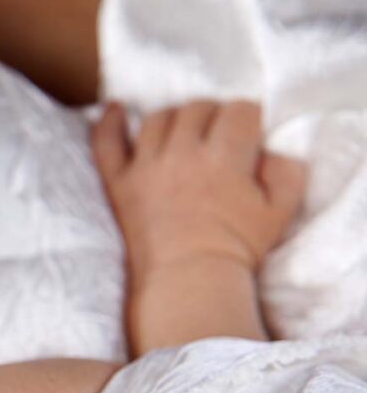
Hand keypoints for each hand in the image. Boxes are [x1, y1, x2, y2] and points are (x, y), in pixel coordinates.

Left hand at [91, 100, 305, 281]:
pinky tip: (114, 110)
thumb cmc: (238, 250)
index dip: (248, 120)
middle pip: (198, 109)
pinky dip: (108, 123)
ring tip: (185, 134)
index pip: (239, 110)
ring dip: (175, 119)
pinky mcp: (120, 184)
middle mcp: (182, 153)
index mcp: (224, 156)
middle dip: (214, 117)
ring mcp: (146, 167)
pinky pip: (107, 144)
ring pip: (158, 119)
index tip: (249, 137)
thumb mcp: (280, 211)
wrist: (188, 283)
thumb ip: (286, 171)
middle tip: (219, 139)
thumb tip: (268, 151)